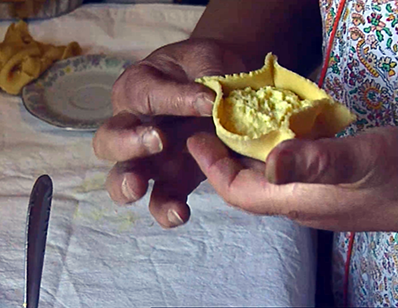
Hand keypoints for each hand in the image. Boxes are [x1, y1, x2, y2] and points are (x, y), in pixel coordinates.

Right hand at [93, 39, 245, 227]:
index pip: (146, 96)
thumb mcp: (205, 60)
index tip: (209, 100)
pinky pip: (161, 198)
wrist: (219, 83)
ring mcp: (151, 157)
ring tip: (141, 188)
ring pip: (122, 177)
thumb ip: (206, 78)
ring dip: (128, 185)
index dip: (176, 100)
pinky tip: (181, 213)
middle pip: (109, 142)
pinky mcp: (174, 178)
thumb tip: (211, 103)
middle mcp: (135, 126)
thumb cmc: (204, 67)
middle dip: (128, 145)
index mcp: (137, 89)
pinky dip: (166, 208)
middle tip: (157, 141)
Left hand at [187, 126, 397, 231]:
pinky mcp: (326, 185)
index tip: (194, 139)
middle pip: (246, 184)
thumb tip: (270, 164)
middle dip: (222, 158)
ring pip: (265, 177)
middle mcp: (296, 201)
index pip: (237, 191)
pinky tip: (275, 132)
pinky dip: (272, 151)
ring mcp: (312, 194)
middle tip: (207, 127)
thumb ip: (317, 163)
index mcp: (295, 199)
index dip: (211, 167)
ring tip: (232, 125)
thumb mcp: (361, 161)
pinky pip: (286, 169)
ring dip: (245, 153)